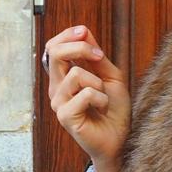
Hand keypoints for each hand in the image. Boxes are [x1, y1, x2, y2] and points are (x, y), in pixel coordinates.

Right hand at [44, 25, 130, 171]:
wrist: (120, 139)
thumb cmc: (113, 110)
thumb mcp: (110, 76)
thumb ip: (96, 57)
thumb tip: (84, 32)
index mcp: (63, 77)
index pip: (52, 48)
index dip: (66, 35)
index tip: (84, 32)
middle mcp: (56, 88)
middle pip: (55, 53)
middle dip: (80, 48)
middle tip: (99, 56)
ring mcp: (58, 103)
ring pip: (76, 74)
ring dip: (98, 82)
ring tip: (103, 98)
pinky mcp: (65, 116)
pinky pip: (85, 93)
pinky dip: (100, 98)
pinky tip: (101, 109)